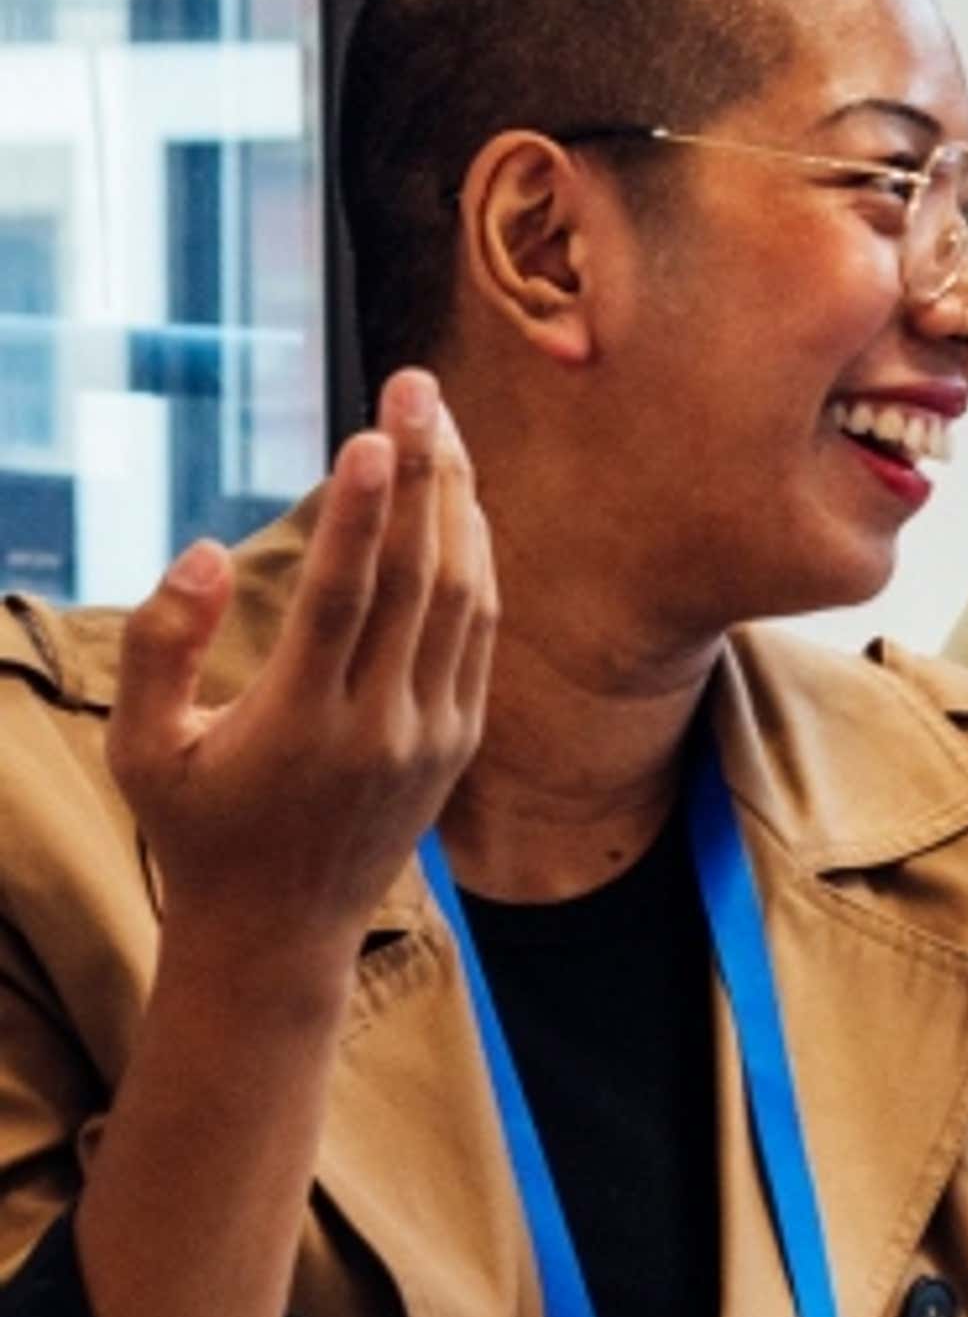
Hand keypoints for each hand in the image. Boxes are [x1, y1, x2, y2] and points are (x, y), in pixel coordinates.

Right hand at [107, 370, 494, 976]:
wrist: (279, 932)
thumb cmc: (196, 828)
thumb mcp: (140, 748)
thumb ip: (158, 648)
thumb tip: (203, 552)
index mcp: (299, 727)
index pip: (347, 598)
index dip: (363, 513)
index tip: (373, 433)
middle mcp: (381, 726)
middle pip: (419, 577)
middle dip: (422, 472)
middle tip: (416, 384)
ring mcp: (434, 732)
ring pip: (464, 595)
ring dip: (456, 501)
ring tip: (439, 421)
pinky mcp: (463, 736)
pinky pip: (479, 628)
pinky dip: (474, 557)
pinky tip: (458, 500)